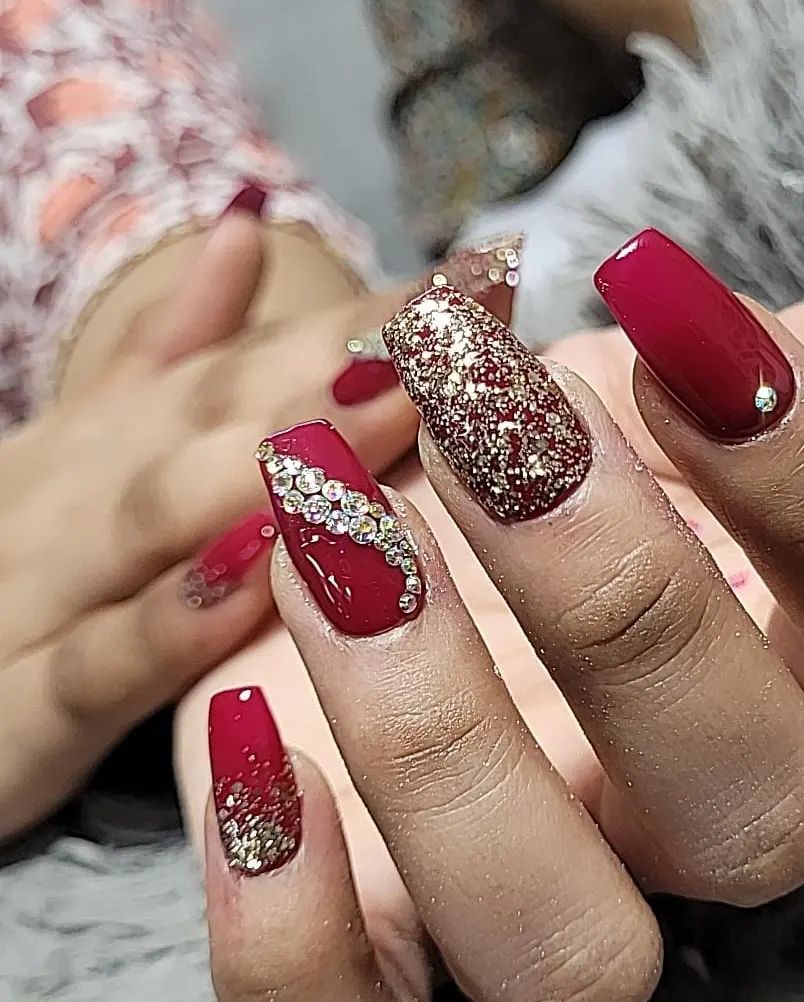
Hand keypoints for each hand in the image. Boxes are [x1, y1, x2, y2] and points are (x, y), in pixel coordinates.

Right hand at [0, 219, 524, 837]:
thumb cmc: (33, 561)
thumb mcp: (97, 444)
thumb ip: (177, 346)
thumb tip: (247, 222)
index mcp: (125, 433)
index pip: (269, 356)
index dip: (377, 316)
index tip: (488, 274)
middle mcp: (92, 488)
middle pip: (228, 412)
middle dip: (351, 364)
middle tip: (465, 320)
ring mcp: (47, 587)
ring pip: (164, 512)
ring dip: (275, 458)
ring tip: (388, 409)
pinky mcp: (14, 708)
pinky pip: (94, 664)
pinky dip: (169, 623)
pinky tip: (255, 580)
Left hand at [193, 233, 803, 1001]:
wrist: (333, 556)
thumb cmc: (507, 481)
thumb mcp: (624, 409)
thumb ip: (778, 381)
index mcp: (781, 684)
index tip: (674, 318)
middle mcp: (675, 824)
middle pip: (761, 814)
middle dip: (625, 600)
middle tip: (491, 418)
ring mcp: (528, 912)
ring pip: (564, 952)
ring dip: (438, 732)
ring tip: (330, 530)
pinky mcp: (363, 969)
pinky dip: (286, 931)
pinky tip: (249, 728)